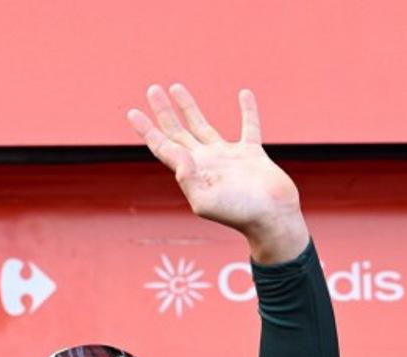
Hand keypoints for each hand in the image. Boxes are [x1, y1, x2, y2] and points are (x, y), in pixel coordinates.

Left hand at [127, 84, 308, 263]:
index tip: (133, 112)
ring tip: (175, 87)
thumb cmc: (240, 214)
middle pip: (178, 133)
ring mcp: (228, 157)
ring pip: (203, 126)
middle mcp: (206, 163)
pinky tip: (244, 93)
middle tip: (152, 89)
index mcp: (192, 173)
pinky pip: (248, 126)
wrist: (273, 219)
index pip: (163, 148)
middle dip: (164, 112)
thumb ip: (188, 179)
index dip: (147, 130)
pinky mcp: (252, 154)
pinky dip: (248, 110)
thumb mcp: (206, 201)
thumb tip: (177, 153)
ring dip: (188, 107)